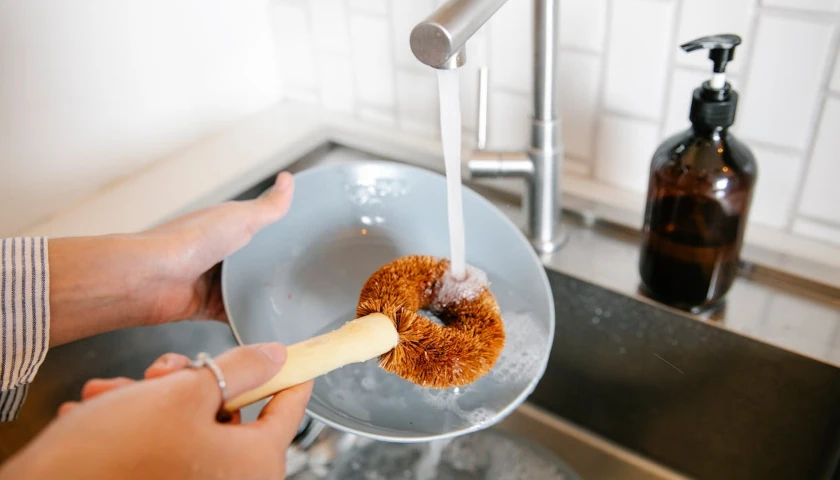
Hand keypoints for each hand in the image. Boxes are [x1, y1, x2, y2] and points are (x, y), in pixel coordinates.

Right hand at [0, 343, 313, 478]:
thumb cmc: (115, 455)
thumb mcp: (183, 393)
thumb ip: (239, 369)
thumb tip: (275, 357)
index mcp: (255, 464)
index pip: (289, 408)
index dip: (290, 374)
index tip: (293, 357)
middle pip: (228, 411)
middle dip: (188, 383)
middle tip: (159, 372)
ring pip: (187, 425)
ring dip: (150, 400)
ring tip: (113, 394)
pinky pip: (161, 449)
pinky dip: (133, 427)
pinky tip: (100, 415)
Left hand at [48, 172, 293, 345]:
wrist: (151, 278)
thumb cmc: (189, 240)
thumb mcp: (238, 217)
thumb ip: (268, 207)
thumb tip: (289, 180)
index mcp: (228, 227)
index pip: (263, 229)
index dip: (284, 236)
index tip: (310, 244)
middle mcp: (222, 254)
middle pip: (258, 264)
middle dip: (278, 272)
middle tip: (312, 280)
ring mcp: (215, 282)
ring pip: (250, 291)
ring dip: (266, 298)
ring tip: (299, 305)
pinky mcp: (210, 308)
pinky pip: (237, 316)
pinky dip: (251, 320)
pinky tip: (273, 324)